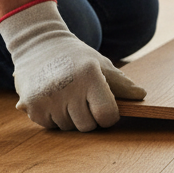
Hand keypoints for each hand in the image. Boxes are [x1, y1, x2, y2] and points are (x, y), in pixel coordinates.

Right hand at [0, 0, 145, 130]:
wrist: (37, 45)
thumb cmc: (75, 56)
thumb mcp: (100, 63)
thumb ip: (120, 82)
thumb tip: (141, 95)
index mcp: (90, 76)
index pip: (107, 115)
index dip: (109, 116)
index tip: (105, 108)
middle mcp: (68, 88)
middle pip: (88, 126)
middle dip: (89, 117)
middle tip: (82, 98)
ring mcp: (48, 98)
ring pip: (69, 128)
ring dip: (70, 117)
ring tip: (65, 95)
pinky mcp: (32, 106)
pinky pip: (51, 127)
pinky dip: (53, 118)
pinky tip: (52, 99)